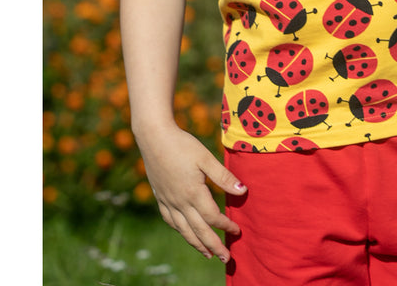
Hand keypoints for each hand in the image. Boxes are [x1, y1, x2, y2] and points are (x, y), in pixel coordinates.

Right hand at [135, 123, 246, 261]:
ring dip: (197, 244)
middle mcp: (179, 202)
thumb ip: (223, 177)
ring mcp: (168, 201)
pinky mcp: (160, 196)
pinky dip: (180, 230)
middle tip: (226, 259)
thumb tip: (243, 191)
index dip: (226, 225)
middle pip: (199, 230)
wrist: (154, 137)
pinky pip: (171, 220)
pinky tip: (185, 232)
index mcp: (193, 193)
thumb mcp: (206, 158)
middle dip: (213, 246)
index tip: (237, 231)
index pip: (212, 217)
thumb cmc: (182, 144)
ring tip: (207, 254)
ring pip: (183, 230)